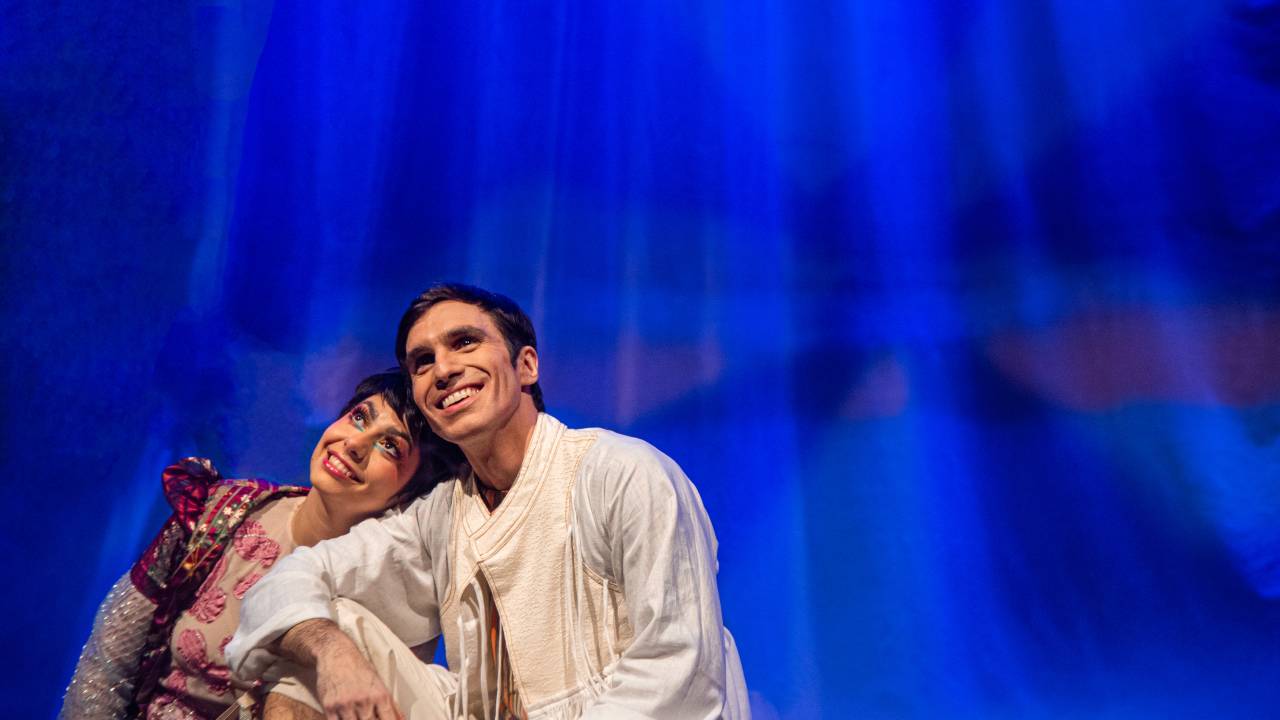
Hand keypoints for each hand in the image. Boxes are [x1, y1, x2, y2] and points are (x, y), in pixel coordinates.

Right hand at [277, 619, 403, 719]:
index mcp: (380, 694)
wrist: (336, 653)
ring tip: (358, 716)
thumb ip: (390, 704)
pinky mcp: (329, 706)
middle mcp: (364, 700)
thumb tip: (401, 719)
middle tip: (368, 717)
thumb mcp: (379, 683)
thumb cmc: (359, 668)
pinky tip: (345, 717)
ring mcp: (345, 704)